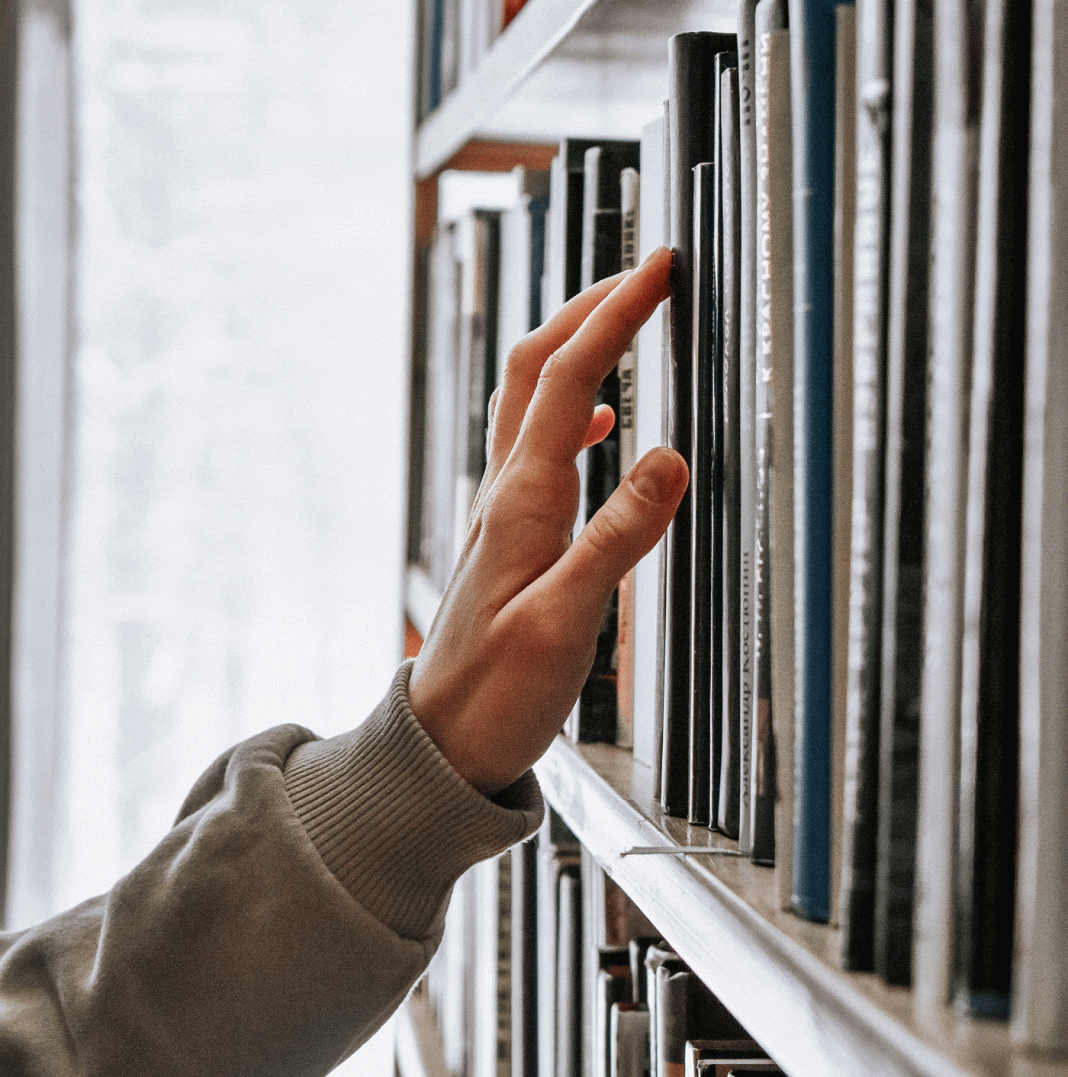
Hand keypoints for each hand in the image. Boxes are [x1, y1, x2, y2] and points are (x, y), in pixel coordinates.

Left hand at [408, 246, 687, 795]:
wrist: (444, 740)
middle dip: (589, 308)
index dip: (613, 315)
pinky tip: (600, 423)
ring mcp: (503, 510)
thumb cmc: (496, 693)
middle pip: (538, 368)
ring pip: (531, 400)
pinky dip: (571, 412)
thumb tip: (668, 459)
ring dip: (575, 349)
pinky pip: (536, 446)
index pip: (570, 378)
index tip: (656, 270)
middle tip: (643, 274)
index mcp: (521, 501)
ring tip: (622, 322)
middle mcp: (505, 493)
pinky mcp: (510, 534)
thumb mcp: (565, 622)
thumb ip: (617, 538)